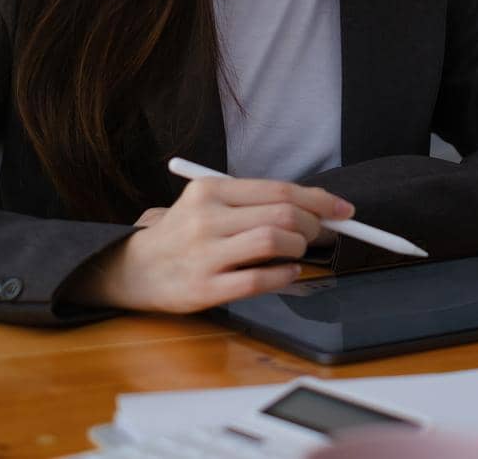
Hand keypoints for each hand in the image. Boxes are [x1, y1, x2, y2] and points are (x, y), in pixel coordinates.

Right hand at [67, 177, 353, 314]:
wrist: (133, 270)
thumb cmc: (184, 235)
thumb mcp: (209, 205)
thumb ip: (254, 202)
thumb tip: (317, 207)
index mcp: (210, 190)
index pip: (279, 189)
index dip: (319, 200)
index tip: (344, 210)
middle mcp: (206, 218)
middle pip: (282, 215)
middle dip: (315, 226)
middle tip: (323, 235)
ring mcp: (204, 254)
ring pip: (274, 242)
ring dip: (299, 249)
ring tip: (298, 254)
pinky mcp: (203, 289)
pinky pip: (258, 280)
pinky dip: (283, 276)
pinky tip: (287, 273)